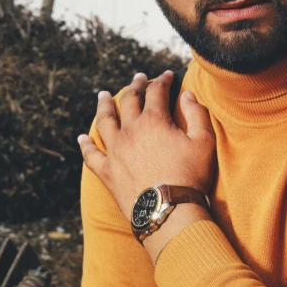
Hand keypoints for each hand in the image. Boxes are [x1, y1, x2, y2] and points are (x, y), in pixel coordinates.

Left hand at [77, 71, 216, 223]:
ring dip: (105, 105)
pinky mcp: (107, 171)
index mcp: (154, 120)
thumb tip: (187, 94)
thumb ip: (196, 113)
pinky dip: (86, 145)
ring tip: (103, 95)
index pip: (157, 91)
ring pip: (105, 121)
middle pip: (130, 100)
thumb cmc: (191, 176)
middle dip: (136, 86)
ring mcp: (115, 151)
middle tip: (139, 78)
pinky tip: (82, 138)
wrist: (168, 211)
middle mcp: (130, 131)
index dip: (163, 80)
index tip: (167, 75)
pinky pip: (91, 155)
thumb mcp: (204, 142)